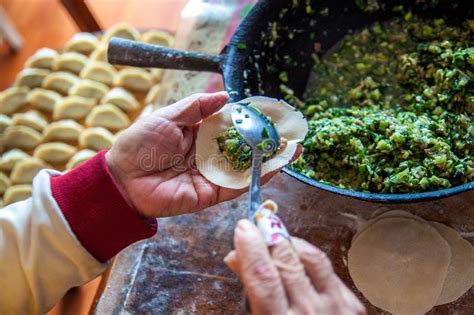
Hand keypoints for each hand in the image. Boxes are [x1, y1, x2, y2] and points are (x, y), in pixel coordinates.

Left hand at [106, 92, 300, 217]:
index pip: (230, 125)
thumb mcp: (167, 117)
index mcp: (197, 134)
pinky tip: (276, 166)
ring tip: (294, 149)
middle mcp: (208, 155)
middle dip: (267, 141)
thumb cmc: (139, 144)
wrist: (122, 180)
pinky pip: (237, 185)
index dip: (250, 120)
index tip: (271, 113)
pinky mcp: (210, 195)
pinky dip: (257, 177)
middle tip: (291, 132)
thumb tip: (226, 95)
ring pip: (245, 167)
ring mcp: (210, 175)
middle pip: (243, 147)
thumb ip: (196, 106)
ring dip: (270, 159)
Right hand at [224, 219, 365, 314]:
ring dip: (288, 241)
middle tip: (256, 223)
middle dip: (268, 236)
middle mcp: (309, 314)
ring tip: (273, 234)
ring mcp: (336, 308)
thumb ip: (251, 292)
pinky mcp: (352, 306)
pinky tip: (297, 251)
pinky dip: (308, 254)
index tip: (242, 228)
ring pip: (310, 257)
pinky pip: (327, 267)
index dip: (251, 248)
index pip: (263, 277)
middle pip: (286, 261)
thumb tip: (237, 258)